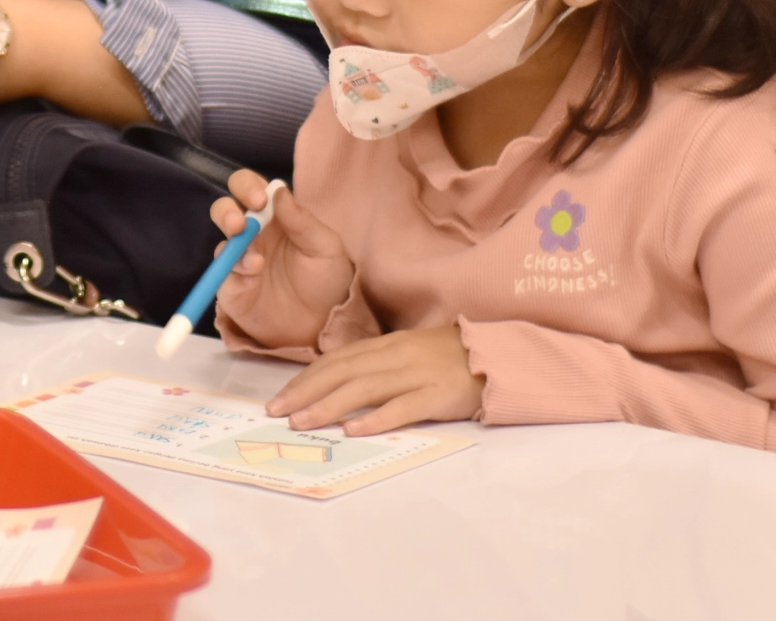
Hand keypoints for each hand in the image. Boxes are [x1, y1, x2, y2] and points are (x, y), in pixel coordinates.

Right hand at [210, 169, 354, 348]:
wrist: (324, 325)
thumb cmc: (328, 280)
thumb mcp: (325, 247)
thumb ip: (302, 220)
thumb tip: (278, 190)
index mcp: (274, 216)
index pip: (250, 188)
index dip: (248, 186)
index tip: (260, 199)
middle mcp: (252, 235)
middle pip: (225, 209)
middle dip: (226, 211)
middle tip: (239, 222)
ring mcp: (239, 262)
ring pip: (221, 241)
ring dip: (232, 243)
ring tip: (255, 260)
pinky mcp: (232, 288)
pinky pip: (223, 274)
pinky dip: (234, 271)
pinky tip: (254, 274)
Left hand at [268, 325, 484, 436]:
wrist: (498, 357)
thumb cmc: (450, 359)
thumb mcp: (407, 354)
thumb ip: (375, 365)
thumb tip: (336, 383)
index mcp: (387, 345)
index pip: (337, 360)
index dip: (306, 378)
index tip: (279, 397)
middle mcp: (396, 356)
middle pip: (343, 372)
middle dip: (306, 392)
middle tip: (277, 412)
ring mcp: (418, 374)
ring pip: (365, 388)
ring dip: (329, 405)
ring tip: (302, 421)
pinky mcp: (438, 395)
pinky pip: (404, 407)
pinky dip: (376, 419)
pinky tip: (354, 430)